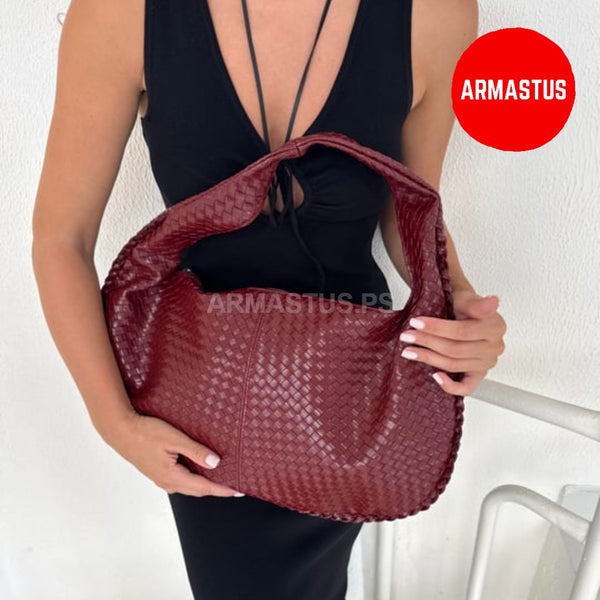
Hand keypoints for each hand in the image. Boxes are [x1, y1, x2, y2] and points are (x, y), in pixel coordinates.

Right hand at [99, 411, 244, 497]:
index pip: (204, 487)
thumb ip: (195, 451)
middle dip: (217, 489)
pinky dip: (194, 479)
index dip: (223, 489)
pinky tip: (199, 470)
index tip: (238, 491)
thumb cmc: (145, 432)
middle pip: (198, 490)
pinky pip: (181, 480)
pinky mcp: (157, 472)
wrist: (120, 431)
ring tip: (221, 479)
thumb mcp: (174, 439)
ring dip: (205, 485)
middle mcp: (167, 482)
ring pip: (189, 486)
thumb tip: (215, 462)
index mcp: (172, 476)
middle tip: (234, 487)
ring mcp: (161, 479)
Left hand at [399, 290, 505, 395]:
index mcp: (495, 327)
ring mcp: (487, 363)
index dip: (437, 328)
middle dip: (428, 342)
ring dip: (429, 358)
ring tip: (409, 350)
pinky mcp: (479, 375)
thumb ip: (476, 303)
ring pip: (454, 365)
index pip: (462, 331)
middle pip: (455, 349)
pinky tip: (435, 376)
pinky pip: (467, 387)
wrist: (462, 311)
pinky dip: (450, 386)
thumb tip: (493, 301)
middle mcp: (494, 347)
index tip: (416, 322)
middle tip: (407, 336)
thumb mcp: (466, 298)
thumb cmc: (462, 305)